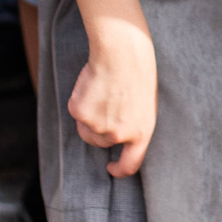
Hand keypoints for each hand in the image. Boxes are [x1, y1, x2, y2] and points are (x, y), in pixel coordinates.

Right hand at [66, 19, 157, 177]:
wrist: (122, 51)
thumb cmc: (138, 71)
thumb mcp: (145, 103)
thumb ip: (134, 124)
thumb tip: (120, 135)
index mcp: (141, 133)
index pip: (130, 164)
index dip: (120, 169)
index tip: (112, 167)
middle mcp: (118, 135)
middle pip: (100, 142)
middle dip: (100, 129)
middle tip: (106, 103)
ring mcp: (97, 126)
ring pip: (86, 129)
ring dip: (89, 116)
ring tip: (101, 91)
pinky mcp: (80, 112)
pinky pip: (76, 111)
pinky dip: (80, 100)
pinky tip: (92, 84)